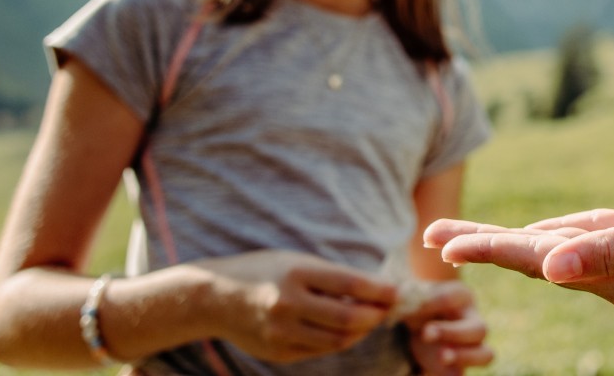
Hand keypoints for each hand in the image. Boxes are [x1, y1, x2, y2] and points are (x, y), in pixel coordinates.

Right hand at [197, 250, 396, 362]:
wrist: (215, 298)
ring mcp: (281, 332)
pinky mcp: (278, 352)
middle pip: (349, 318)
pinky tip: (347, 330)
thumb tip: (377, 289)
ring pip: (338, 340)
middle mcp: (288, 303)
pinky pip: (320, 350)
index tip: (398, 291)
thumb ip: (333, 276)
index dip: (381, 290)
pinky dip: (340, 341)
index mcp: (296, 272)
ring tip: (371, 319)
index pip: (351, 284)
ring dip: (362, 331)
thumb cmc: (265, 271)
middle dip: (376, 315)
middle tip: (389, 309)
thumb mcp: (297, 261)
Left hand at [399, 283, 491, 372]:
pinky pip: (463, 373)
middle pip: (479, 329)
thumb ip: (406, 296)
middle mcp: (473, 319)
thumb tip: (398, 298)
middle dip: (453, 333)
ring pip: (485, 355)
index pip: (454, 297)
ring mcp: (471, 345)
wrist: (419, 322)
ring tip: (442, 358)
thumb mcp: (411, 296)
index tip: (413, 307)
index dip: (434, 302)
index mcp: (462, 297)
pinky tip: (429, 372)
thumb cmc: (417, 304)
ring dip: (465, 357)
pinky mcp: (461, 364)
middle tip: (426, 333)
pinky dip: (451, 374)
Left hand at [424, 179, 613, 312]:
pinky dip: (556, 239)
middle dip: (485, 249)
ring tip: (467, 241)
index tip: (441, 245)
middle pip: (540, 262)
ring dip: (513, 245)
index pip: (541, 261)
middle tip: (432, 240)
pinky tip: (539, 237)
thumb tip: (553, 270)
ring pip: (561, 255)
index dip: (489, 248)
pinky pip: (590, 247)